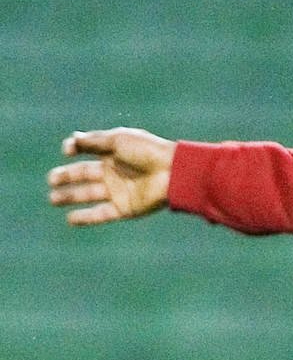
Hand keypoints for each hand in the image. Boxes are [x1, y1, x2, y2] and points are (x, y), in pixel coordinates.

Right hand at [48, 128, 176, 225]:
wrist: (173, 173)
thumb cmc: (148, 151)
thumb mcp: (119, 140)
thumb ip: (94, 141)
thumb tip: (71, 140)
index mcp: (114, 153)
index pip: (87, 151)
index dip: (75, 150)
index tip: (68, 151)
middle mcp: (115, 172)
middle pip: (84, 174)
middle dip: (66, 177)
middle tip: (51, 180)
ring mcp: (120, 191)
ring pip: (89, 194)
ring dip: (70, 196)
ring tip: (52, 198)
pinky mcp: (126, 208)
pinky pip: (102, 214)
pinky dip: (86, 217)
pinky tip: (70, 219)